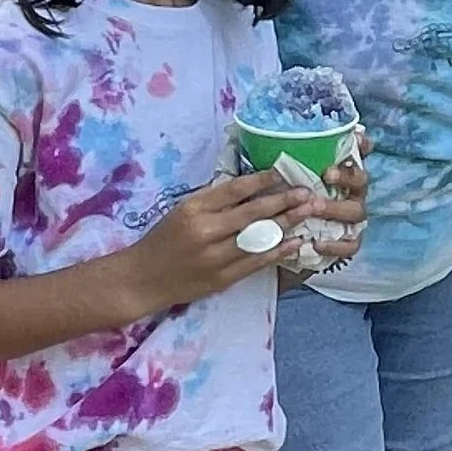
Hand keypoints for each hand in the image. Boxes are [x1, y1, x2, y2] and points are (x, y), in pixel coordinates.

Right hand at [120, 170, 322, 312]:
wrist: (142, 279)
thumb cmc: (164, 239)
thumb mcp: (182, 210)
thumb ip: (214, 200)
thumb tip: (251, 185)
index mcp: (194, 208)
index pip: (234, 189)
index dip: (261, 179)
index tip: (282, 171)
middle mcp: (206, 231)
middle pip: (253, 212)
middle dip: (284, 200)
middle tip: (308, 192)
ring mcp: (215, 257)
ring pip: (259, 237)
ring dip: (287, 224)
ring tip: (309, 212)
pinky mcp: (222, 279)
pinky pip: (256, 262)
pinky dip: (278, 251)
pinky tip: (296, 242)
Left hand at [282, 147, 369, 273]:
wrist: (288, 242)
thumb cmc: (291, 202)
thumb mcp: (289, 179)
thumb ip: (292, 160)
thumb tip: (286, 135)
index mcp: (343, 174)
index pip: (358, 155)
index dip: (360, 147)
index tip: (355, 140)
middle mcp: (353, 194)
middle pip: (361, 181)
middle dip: (346, 176)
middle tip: (325, 175)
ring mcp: (353, 220)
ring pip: (356, 212)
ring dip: (335, 209)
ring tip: (313, 209)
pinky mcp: (349, 243)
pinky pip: (350, 245)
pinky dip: (334, 245)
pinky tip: (317, 243)